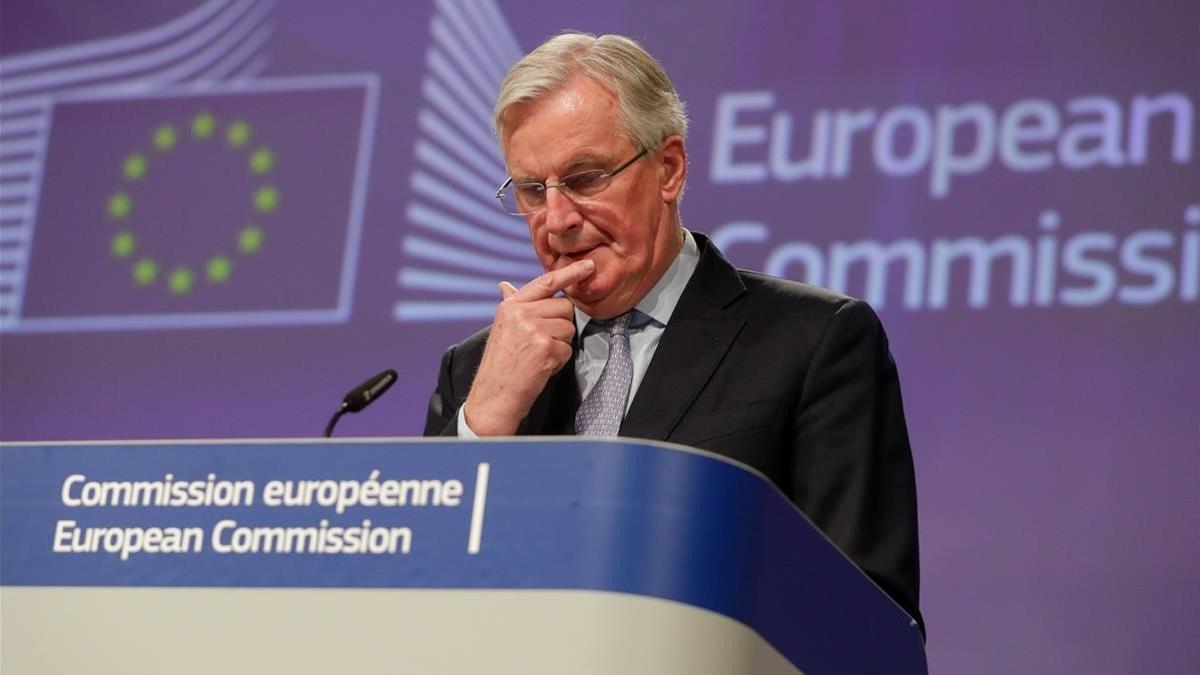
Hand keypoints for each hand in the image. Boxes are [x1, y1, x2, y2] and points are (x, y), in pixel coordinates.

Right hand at [462, 259, 595, 434]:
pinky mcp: (545, 347)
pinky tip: (541, 367)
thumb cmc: (501, 364)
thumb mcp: (502, 328)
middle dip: (561, 326)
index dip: (570, 273)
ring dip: (560, 345)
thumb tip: (505, 285)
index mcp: (512, 306)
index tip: (588, 265)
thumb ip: (512, 305)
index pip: (546, 282)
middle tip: (541, 344)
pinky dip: (559, 361)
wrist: (494, 395)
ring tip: (538, 356)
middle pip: (565, 307)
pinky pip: (567, 348)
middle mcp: (522, 313)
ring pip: (569, 328)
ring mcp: (533, 329)